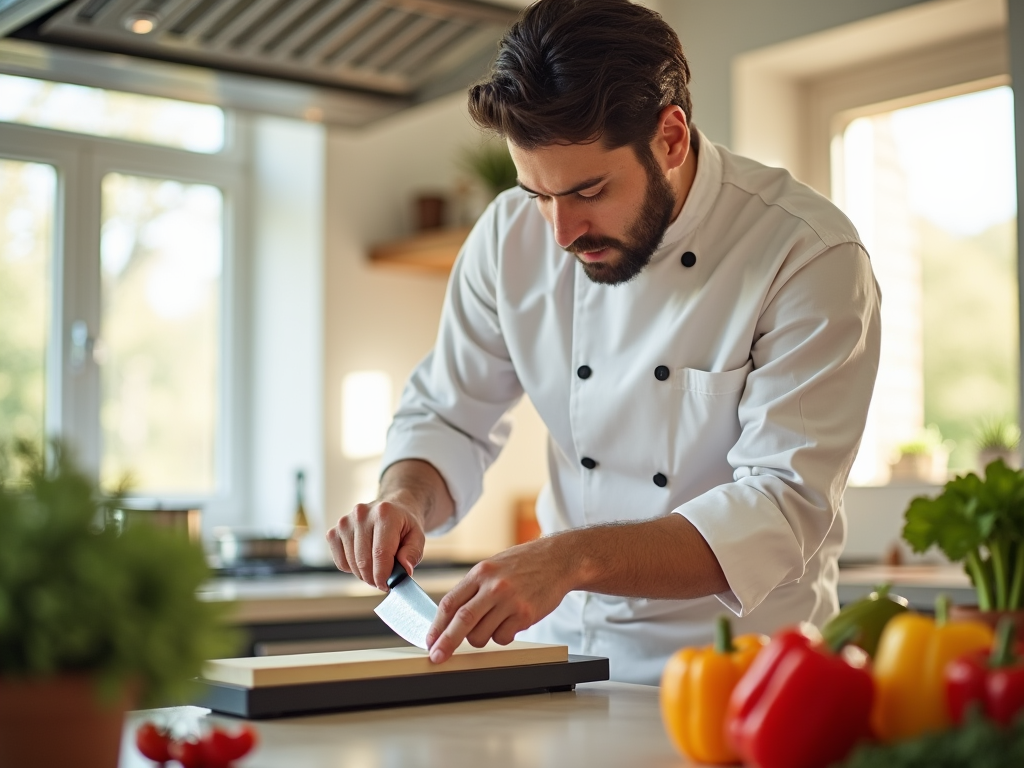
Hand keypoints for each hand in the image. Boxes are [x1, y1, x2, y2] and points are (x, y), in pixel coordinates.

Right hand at [326, 494, 425, 590]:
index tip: (387, 585)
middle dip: (374, 578)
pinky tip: (364, 560)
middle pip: (363, 561)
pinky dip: (352, 569)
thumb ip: (413, 553)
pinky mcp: (334, 532)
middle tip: (383, 581)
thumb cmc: (404, 525)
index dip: (383, 575)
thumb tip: (405, 570)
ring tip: (376, 568)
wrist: (391, 508)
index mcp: (384, 513)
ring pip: (351, 564)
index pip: (380, 553)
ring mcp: (345, 523)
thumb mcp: (417, 536)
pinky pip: (340, 562)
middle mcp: (361, 515)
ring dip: (364, 575)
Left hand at [425, 536, 575, 662]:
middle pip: (462, 621)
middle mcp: (493, 586)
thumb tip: (449, 618)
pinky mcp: (525, 615)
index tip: (430, 640)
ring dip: (479, 639)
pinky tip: (509, 623)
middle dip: (446, 643)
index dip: (437, 625)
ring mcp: (510, 601)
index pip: (450, 602)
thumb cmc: (523, 564)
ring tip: (491, 624)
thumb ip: (473, 589)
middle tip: (437, 656)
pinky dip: (501, 637)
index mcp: (480, 572)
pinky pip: (503, 638)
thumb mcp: (492, 567)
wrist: (558, 560)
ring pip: (482, 635)